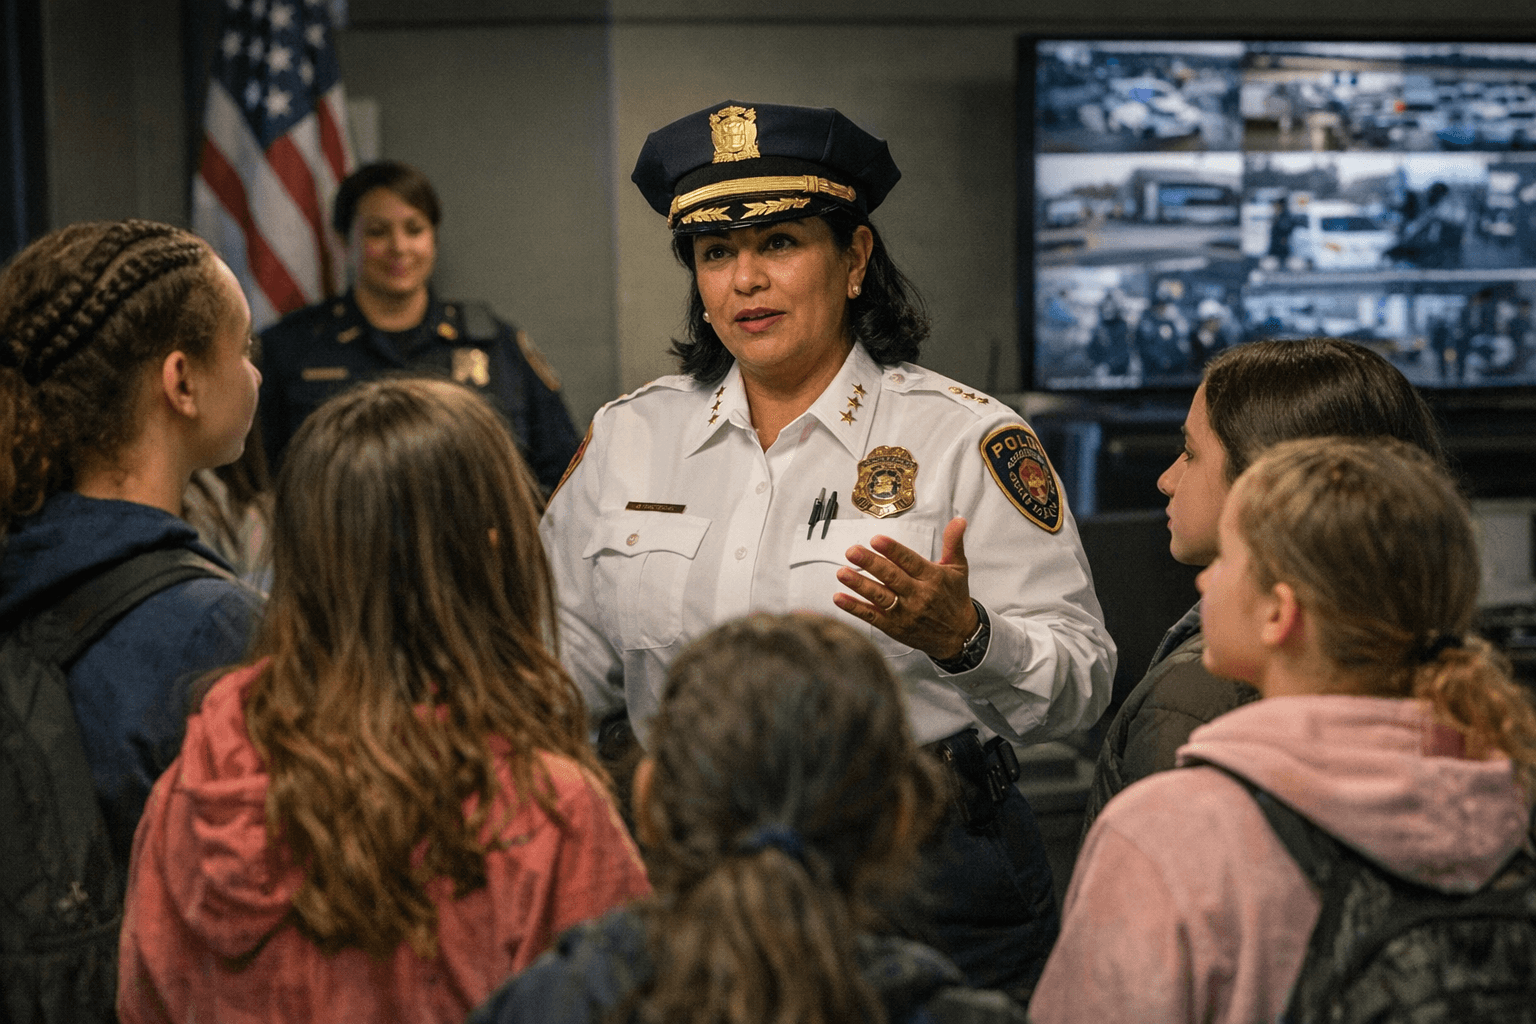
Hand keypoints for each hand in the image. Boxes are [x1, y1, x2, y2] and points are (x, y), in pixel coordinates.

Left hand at [833, 516, 979, 659]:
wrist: (958, 636)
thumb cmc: (954, 597)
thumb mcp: (958, 568)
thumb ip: (953, 543)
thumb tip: (959, 520)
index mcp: (932, 578)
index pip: (910, 561)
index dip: (893, 550)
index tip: (876, 540)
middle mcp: (918, 595)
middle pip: (892, 577)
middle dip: (870, 564)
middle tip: (852, 551)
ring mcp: (905, 613)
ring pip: (880, 597)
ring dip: (859, 585)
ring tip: (842, 573)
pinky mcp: (894, 627)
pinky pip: (872, 617)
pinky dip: (855, 608)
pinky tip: (839, 598)